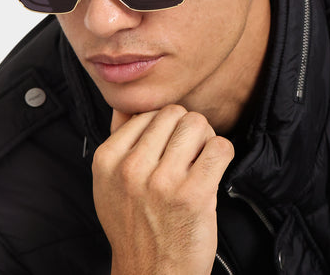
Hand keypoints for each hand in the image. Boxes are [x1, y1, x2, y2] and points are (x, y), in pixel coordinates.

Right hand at [92, 106, 233, 274]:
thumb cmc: (134, 225)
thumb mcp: (109, 183)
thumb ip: (117, 140)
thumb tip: (128, 104)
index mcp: (108, 158)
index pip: (147, 112)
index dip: (164, 126)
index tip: (168, 146)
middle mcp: (131, 167)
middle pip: (174, 113)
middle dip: (186, 127)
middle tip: (188, 151)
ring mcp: (162, 181)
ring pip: (197, 124)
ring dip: (204, 138)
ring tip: (200, 159)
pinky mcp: (194, 194)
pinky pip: (219, 147)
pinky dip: (222, 152)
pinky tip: (213, 168)